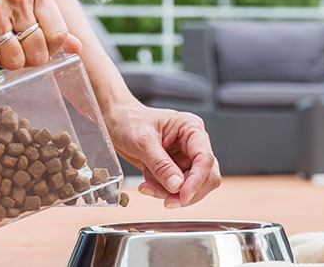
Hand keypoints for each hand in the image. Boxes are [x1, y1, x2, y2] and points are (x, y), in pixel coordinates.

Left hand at [105, 100, 220, 207]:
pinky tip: (147, 185)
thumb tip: (176, 186)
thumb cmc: (129, 122)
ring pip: (192, 185)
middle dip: (187, 191)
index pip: (205, 158)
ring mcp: (186, 157)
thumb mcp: (143, 142)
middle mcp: (193, 144)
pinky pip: (176, 188)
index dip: (197, 180)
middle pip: (206, 175)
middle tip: (168, 201)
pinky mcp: (176, 169)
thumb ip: (161, 165)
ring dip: (171, 193)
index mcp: (191, 129)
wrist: (116, 123)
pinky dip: (162, 191)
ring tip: (148, 188)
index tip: (184, 196)